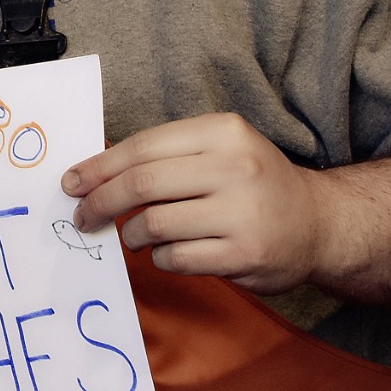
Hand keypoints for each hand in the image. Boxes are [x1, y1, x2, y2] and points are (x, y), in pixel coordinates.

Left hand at [63, 113, 330, 294]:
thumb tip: (94, 172)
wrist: (319, 223)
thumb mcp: (220, 149)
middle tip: (82, 217)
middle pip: (141, 185)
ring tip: (132, 235)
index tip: (72, 182)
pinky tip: (166, 251)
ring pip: (153, 224)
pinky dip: (158, 257)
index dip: (99, 167)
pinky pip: (174, 257)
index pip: (142, 147)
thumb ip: (166, 155)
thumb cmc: (254, 183)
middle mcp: (235, 168)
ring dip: (130, 234)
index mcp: (224, 132)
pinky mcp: (243, 254)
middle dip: (100, 202)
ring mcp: (241, 213)